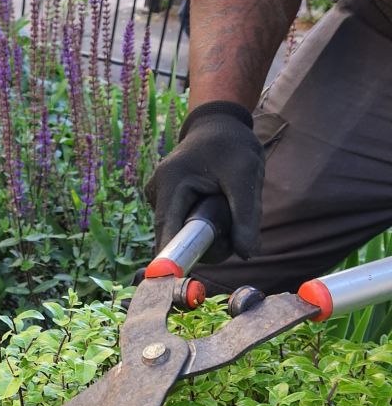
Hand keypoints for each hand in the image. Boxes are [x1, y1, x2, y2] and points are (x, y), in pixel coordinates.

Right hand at [145, 101, 264, 260]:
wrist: (218, 125)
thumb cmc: (232, 145)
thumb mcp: (246, 177)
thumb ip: (247, 217)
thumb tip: (248, 255)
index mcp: (172, 181)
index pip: (167, 232)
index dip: (173, 259)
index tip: (177, 281)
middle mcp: (157, 191)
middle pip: (173, 237)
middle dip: (203, 243)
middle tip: (234, 233)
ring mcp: (157, 196)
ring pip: (178, 233)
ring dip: (204, 233)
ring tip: (226, 208)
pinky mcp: (164, 201)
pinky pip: (180, 225)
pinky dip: (200, 225)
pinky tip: (213, 205)